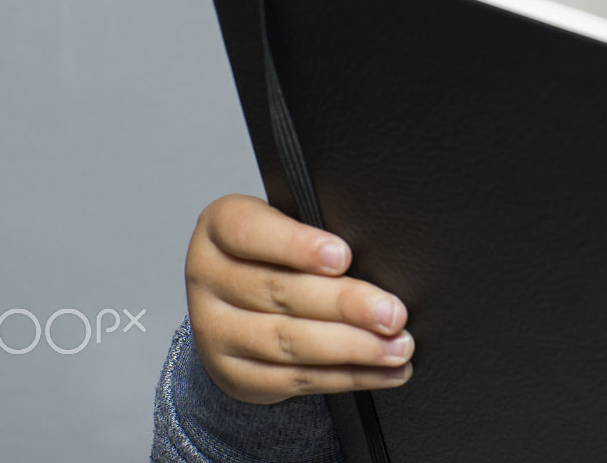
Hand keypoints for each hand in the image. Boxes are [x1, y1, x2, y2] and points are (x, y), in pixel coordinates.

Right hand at [185, 194, 414, 403]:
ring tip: (397, 346)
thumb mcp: (283, 227)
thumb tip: (377, 256)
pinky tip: (384, 370)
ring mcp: (215, 331)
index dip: (297, 245)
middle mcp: (208, 279)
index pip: (250, 232)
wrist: (233, 305)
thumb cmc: (275, 252)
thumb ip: (316, 232)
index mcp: (219, 229)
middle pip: (279, 292)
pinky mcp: (234, 374)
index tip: (344, 256)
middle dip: (345, 304)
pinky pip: (296, 379)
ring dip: (353, 348)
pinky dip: (348, 376)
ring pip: (288, 341)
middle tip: (392, 313)